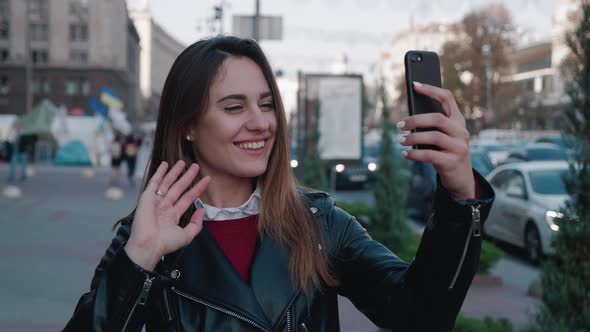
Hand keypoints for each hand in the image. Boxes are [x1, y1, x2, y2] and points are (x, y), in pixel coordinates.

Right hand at [125, 160, 209, 270]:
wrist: (149, 245)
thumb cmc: (166, 244)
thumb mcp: (187, 235)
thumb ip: (196, 223)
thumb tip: (202, 210)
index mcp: (172, 216)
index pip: (188, 198)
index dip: (197, 188)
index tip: (207, 179)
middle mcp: (164, 207)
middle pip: (179, 188)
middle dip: (187, 177)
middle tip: (196, 166)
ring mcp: (156, 201)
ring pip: (168, 183)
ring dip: (175, 172)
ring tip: (183, 162)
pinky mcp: (147, 198)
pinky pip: (154, 182)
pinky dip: (159, 173)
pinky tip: (165, 164)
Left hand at [398, 82, 474, 200]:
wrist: (460, 178)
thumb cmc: (445, 153)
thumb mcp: (442, 138)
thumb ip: (431, 128)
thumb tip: (408, 121)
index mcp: (458, 121)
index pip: (448, 98)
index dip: (431, 90)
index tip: (415, 85)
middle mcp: (461, 132)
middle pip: (437, 118)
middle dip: (415, 120)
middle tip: (399, 125)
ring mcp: (459, 147)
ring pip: (434, 137)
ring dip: (413, 138)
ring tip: (401, 140)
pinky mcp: (452, 162)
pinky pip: (430, 155)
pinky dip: (415, 154)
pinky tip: (405, 154)